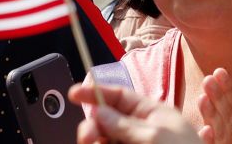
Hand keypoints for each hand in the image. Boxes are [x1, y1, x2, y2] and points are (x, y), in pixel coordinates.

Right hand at [70, 82, 203, 143]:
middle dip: (92, 126)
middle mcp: (138, 129)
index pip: (120, 97)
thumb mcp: (156, 136)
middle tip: (90, 135)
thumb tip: (98, 111)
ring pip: (102, 140)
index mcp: (151, 113)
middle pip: (104, 121)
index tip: (74, 92)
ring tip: (96, 142)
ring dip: (95, 140)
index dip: (97, 92)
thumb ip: (126, 124)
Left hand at [194, 67, 231, 143]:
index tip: (218, 71)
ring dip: (212, 112)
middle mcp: (226, 133)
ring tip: (202, 98)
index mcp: (225, 123)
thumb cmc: (197, 139)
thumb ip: (207, 104)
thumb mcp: (208, 121)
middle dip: (218, 95)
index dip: (226, 87)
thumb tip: (206, 78)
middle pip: (226, 113)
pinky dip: (209, 140)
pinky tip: (205, 130)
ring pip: (220, 129)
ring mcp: (221, 143)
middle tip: (208, 79)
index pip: (229, 103)